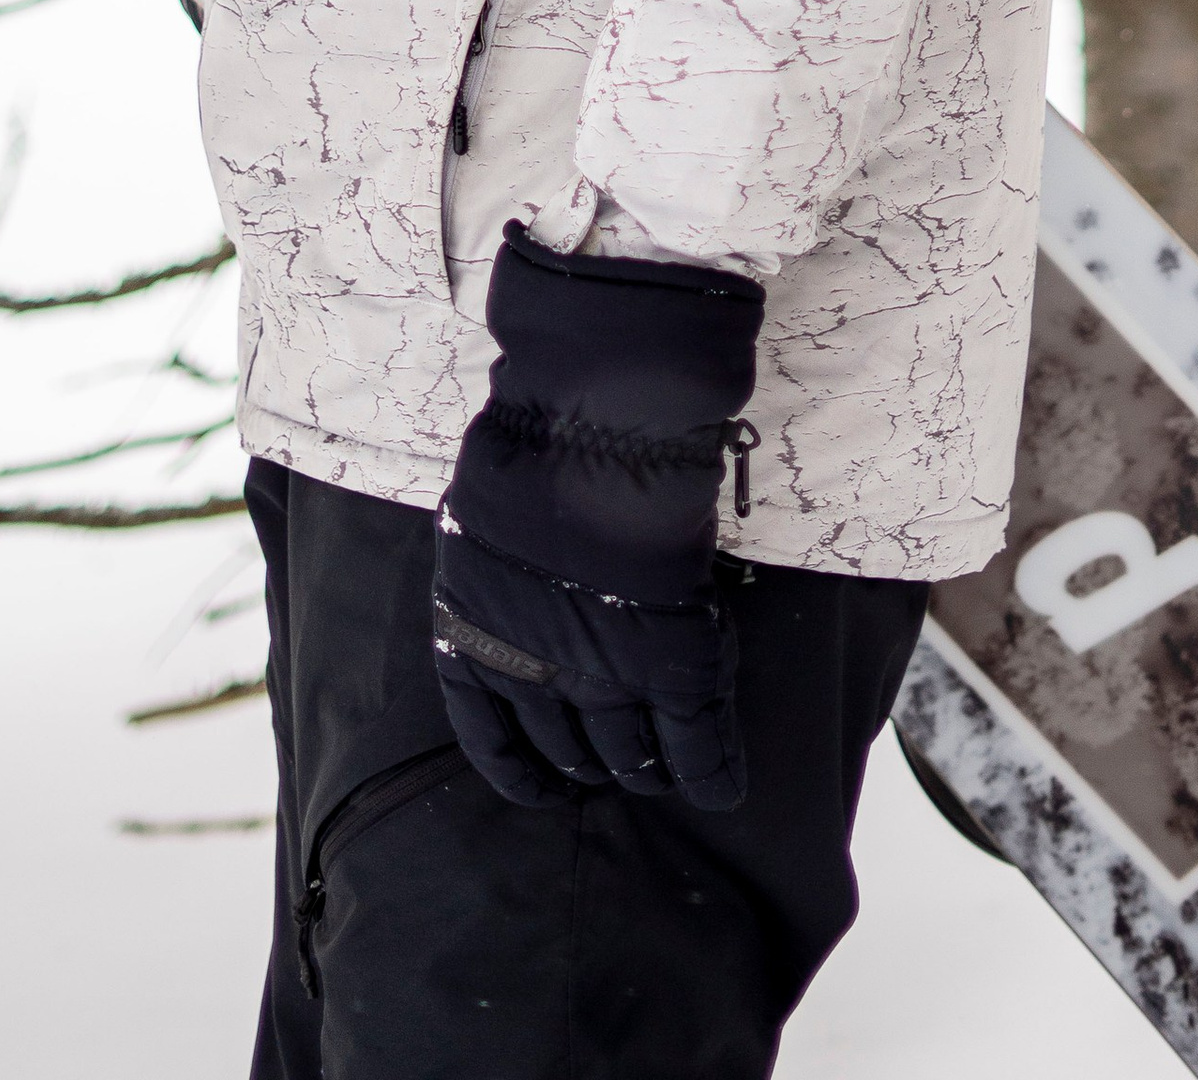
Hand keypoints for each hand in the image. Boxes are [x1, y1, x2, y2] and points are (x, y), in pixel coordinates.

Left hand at [432, 221, 762, 813]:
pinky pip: (692, 737)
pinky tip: (723, 787)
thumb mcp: (486, 511)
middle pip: (567, 752)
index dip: (521, 768)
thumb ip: (503, 566)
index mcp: (474, 634)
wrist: (596, 409)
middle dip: (594, 764)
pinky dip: (710, 768)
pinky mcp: (667, 655)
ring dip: (648, 769)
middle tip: (620, 762)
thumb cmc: (538, 435)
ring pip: (628, 755)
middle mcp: (529, 668)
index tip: (544, 782)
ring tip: (667, 771)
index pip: (490, 739)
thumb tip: (529, 580)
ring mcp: (600, 669)